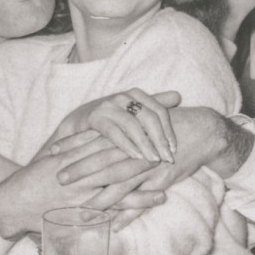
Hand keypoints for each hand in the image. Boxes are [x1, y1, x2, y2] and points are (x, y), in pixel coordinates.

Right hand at [0, 136, 163, 238]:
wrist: (12, 203)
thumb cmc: (35, 178)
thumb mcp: (58, 156)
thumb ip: (80, 146)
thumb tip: (104, 133)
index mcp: (76, 153)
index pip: (107, 138)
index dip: (130, 129)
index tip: (151, 121)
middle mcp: (81, 171)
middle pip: (118, 155)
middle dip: (144, 148)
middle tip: (168, 141)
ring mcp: (84, 192)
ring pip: (120, 180)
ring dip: (147, 174)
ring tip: (172, 170)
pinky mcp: (85, 210)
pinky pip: (117, 206)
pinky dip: (138, 203)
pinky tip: (158, 198)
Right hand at [49, 90, 180, 162]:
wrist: (76, 125)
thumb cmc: (110, 121)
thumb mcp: (133, 113)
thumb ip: (154, 105)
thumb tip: (178, 96)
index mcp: (136, 94)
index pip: (159, 111)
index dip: (169, 131)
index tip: (175, 149)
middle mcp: (123, 97)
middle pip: (149, 117)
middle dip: (160, 139)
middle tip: (168, 158)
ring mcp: (108, 106)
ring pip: (133, 125)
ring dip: (146, 144)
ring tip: (154, 160)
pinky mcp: (94, 117)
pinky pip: (114, 132)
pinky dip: (126, 145)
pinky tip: (136, 156)